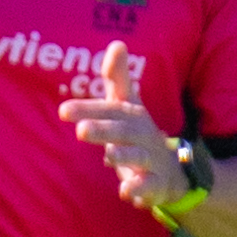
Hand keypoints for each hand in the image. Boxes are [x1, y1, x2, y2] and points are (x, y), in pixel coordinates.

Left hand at [57, 42, 190, 215]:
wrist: (173, 168)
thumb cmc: (138, 133)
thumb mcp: (128, 105)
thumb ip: (118, 79)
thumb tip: (117, 43)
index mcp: (131, 116)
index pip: (110, 108)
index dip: (88, 109)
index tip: (62, 111)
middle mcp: (142, 134)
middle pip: (124, 130)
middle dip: (104, 130)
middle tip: (80, 132)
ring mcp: (151, 159)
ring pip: (139, 156)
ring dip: (124, 156)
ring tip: (108, 157)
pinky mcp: (156, 183)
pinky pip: (150, 186)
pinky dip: (140, 190)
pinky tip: (126, 193)